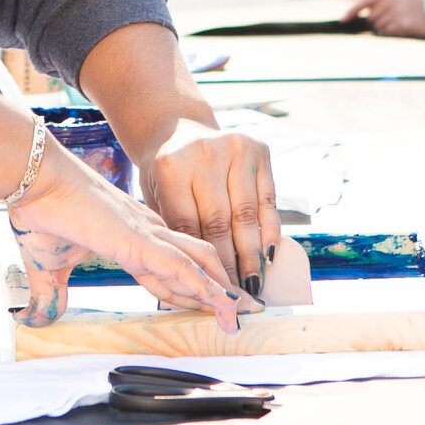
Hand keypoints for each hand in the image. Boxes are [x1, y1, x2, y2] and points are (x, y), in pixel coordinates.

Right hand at [8, 142, 249, 328]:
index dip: (191, 291)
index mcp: (129, 237)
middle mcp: (145, 232)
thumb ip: (50, 292)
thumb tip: (38, 319)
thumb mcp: (46, 265)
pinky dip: (203, 285)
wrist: (32, 178)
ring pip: (197, 262)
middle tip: (239, 313)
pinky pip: (180, 265)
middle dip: (218, 289)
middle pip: (195, 262)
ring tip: (240, 314)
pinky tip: (221, 302)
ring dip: (220, 290)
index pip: (170, 270)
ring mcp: (145, 233)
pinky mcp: (137, 238)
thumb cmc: (38, 212)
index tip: (210, 309)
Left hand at [138, 116, 280, 298]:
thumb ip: (171, 231)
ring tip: (255, 282)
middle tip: (236, 295)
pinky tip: (269, 254)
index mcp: (171, 168)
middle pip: (220, 223)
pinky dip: (269, 230)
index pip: (188, 226)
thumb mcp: (154, 198)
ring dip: (253, 253)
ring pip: (247, 214)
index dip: (202, 262)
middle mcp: (204, 155)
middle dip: (230, 264)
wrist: (177, 129)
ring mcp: (233, 149)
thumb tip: (192, 283)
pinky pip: (268, 200)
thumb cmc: (164, 176)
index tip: (211, 292)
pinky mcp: (258, 149)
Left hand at [341, 0, 424, 38]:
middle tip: (391, 20)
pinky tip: (404, 28)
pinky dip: (393, 33)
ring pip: (379, 26)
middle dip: (376, 21)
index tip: (343, 19)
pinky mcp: (405, 24)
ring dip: (386, 28)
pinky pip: (389, 33)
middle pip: (372, 16)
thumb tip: (369, 14)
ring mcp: (399, 11)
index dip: (351, 10)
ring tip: (401, 22)